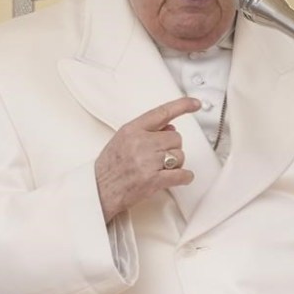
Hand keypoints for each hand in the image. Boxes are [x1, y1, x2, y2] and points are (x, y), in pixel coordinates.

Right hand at [95, 97, 200, 221]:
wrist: (98, 190)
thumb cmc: (109, 166)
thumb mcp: (122, 139)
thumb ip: (146, 131)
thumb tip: (170, 128)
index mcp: (132, 129)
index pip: (162, 112)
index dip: (182, 106)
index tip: (194, 103)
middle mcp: (140, 143)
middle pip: (176, 138)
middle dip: (172, 147)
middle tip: (160, 156)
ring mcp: (147, 162)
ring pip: (179, 155)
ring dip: (175, 163)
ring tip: (160, 169)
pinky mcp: (153, 180)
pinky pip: (181, 174)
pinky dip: (185, 177)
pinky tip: (181, 177)